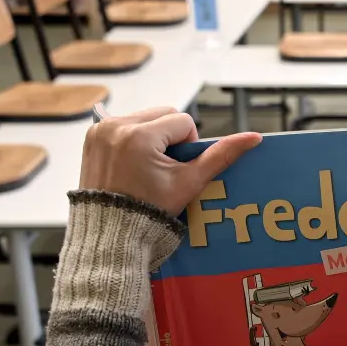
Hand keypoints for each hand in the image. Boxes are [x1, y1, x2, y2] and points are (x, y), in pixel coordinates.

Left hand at [79, 106, 261, 215]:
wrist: (111, 231)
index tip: (176, 169)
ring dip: (154, 135)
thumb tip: (254, 137)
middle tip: (164, 168)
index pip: (183, 122)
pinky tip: (133, 163)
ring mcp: (100, 130)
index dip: (188, 145)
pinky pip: (124, 124)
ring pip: (145, 117)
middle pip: (163, 114)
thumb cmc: (150, 210)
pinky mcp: (92, 136)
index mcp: (140, 136)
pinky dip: (134, 138)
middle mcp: (116, 126)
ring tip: (148, 167)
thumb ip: (221, 156)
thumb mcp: (190, 182)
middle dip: (171, 137)